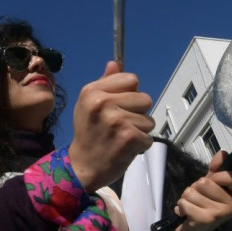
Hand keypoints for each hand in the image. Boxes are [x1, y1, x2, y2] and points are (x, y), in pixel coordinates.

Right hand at [69, 61, 153, 192]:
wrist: (82, 167)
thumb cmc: (88, 134)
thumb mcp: (88, 105)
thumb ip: (104, 83)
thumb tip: (115, 63)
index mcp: (92, 91)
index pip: (131, 79)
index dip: (129, 94)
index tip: (117, 107)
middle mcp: (103, 102)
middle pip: (144, 98)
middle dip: (137, 114)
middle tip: (118, 126)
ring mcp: (116, 120)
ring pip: (149, 120)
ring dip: (139, 131)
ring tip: (120, 138)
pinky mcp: (128, 137)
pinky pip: (149, 137)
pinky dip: (140, 146)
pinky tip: (124, 149)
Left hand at [174, 150, 231, 230]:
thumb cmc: (206, 204)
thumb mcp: (213, 185)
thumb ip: (217, 169)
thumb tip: (223, 153)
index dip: (217, 176)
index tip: (214, 183)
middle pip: (206, 182)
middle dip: (196, 188)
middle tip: (200, 198)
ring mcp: (220, 213)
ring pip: (192, 191)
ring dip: (187, 197)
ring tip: (193, 206)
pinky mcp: (205, 220)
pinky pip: (184, 202)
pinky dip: (181, 206)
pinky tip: (187, 214)